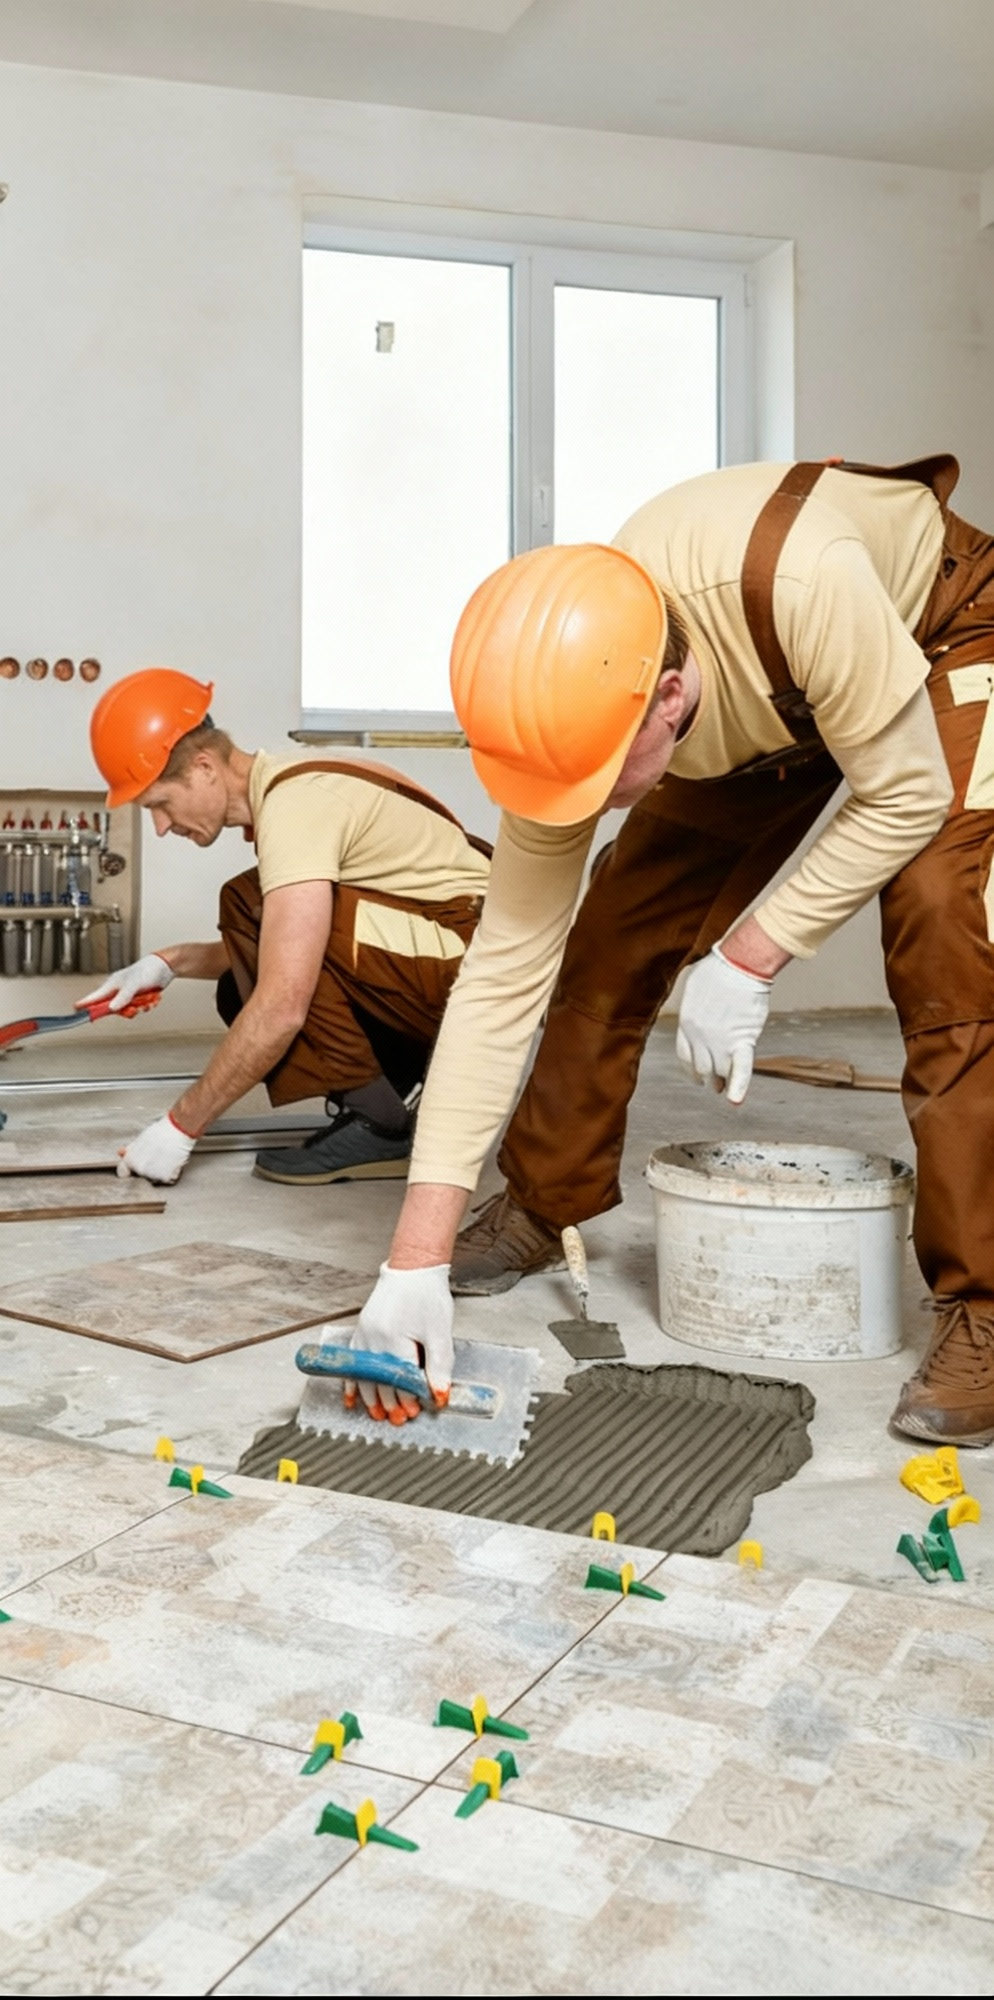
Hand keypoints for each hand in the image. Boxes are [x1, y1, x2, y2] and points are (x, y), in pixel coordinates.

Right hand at [78, 953, 173, 1013]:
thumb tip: (112, 1009)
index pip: (94, 997)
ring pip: (129, 1010)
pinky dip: (148, 1005)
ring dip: (140, 1007)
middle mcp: (118, 991)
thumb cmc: (147, 970)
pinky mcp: (139, 998)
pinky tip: (153, 999)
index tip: (75, 1010)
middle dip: (126, 1011)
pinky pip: (140, 1008)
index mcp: (112, 985)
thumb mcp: (134, 985)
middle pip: (113, 1010)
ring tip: (148, 1000)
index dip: (85, 1005)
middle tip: (134, 1008)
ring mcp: (129, 995)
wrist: (165, 967)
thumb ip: (123, 997)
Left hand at [117, 1112, 196, 1183]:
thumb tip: (121, 1153)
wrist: (178, 1130)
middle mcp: (140, 1170)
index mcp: (131, 1161)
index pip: (123, 1173)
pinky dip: (171, 1173)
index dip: (130, 1169)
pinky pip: (167, 1179)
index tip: (136, 1164)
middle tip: (156, 1155)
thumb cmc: (160, 1132)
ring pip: (154, 1178)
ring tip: (165, 1157)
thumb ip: (130, 1150)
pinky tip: (172, 1161)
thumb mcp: (141, 1139)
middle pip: (141, 1175)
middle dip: (146, 1168)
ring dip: (159, 1172)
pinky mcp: (166, 1178)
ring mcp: (153, 1175)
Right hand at [343, 1262, 453, 1424]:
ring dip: (371, 1398)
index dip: (409, 1398)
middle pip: (379, 1381)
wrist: (412, 1269)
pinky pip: (353, 1362)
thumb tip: (439, 1394)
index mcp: (394, 1339)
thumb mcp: (440, 1331)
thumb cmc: (426, 1295)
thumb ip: (440, 1365)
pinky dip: (352, 1382)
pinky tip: (352, 1398)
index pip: (400, 1379)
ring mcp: (364, 1334)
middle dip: (391, 1403)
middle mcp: (374, 1338)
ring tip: (379, 1414)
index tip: (417, 1409)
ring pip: (363, 1375)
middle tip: (401, 1418)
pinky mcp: (361, 1330)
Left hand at [676, 944, 772, 1104]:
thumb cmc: (716, 968)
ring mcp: (721, 1041)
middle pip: (702, 1066)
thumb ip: (692, 1003)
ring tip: (724, 1088)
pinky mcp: (743, 1040)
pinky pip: (741, 1069)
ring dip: (722, 1081)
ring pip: (720, 1070)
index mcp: (686, 1024)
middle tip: (712, 1083)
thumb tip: (694, 1003)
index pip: (684, 1055)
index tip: (696, 1073)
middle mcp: (700, 1038)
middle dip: (707, 1076)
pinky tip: (735, 1102)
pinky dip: (739, 1087)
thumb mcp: (692, 986)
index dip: (690, 1066)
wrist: (738, 965)